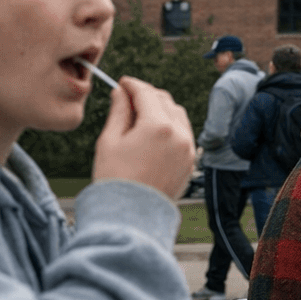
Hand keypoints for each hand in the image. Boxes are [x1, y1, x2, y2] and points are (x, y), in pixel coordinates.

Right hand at [93, 77, 195, 198]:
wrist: (130, 217)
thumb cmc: (115, 180)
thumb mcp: (110, 141)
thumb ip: (118, 112)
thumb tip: (122, 93)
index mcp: (158, 126)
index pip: (146, 93)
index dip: (133, 84)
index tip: (122, 82)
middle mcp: (179, 134)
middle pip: (165, 101)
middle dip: (147, 95)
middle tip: (128, 98)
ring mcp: (188, 149)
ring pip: (178, 115)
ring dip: (161, 109)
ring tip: (140, 115)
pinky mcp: (190, 162)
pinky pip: (184, 133)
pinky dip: (171, 126)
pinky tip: (154, 132)